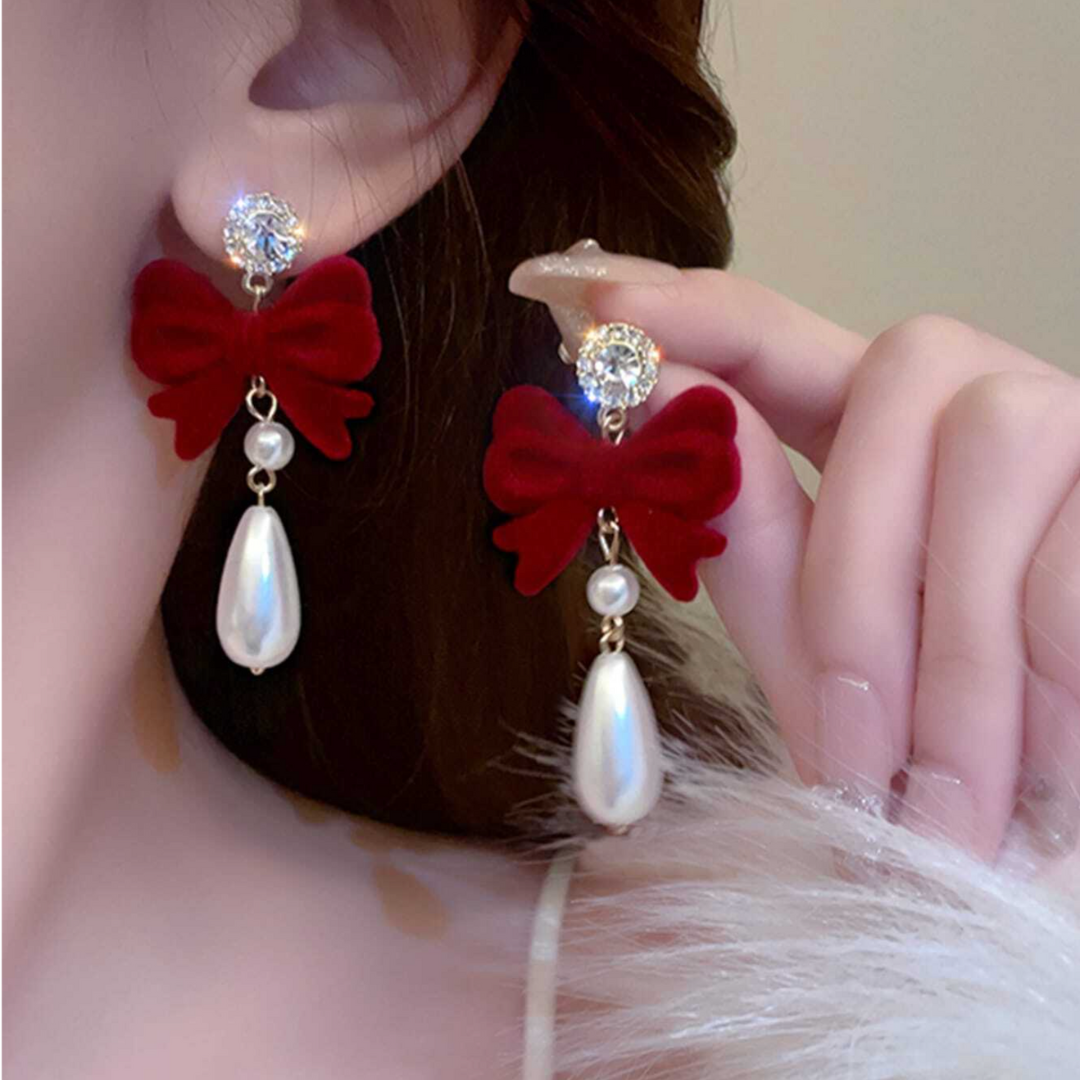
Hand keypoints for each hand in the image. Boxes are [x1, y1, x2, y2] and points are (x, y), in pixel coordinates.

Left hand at [513, 246, 1079, 862]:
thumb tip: (658, 390)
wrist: (1051, 863)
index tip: (598, 296)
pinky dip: (1049, 681)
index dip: (701, 308)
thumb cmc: (934, 776)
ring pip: (995, 441)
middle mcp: (990, 408)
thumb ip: (749, 531)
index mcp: (889, 444)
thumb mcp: (815, 666)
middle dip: (855, 579)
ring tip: (947, 805)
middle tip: (851, 756)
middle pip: (900, 373)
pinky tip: (1049, 780)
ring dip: (952, 651)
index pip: (784, 339)